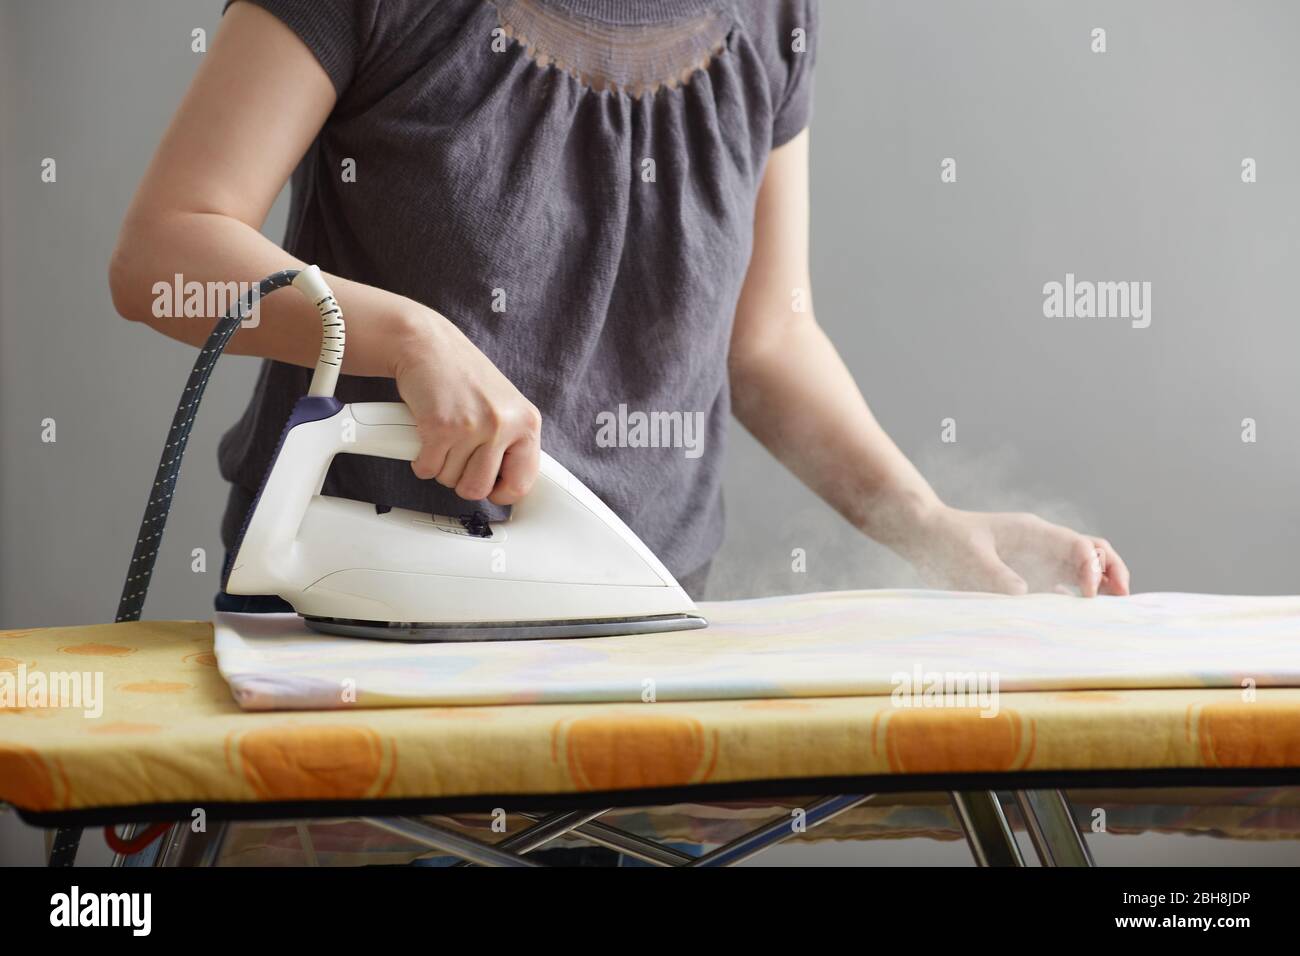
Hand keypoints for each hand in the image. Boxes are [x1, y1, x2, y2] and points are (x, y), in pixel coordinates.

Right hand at [389, 305, 541, 504]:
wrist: (429, 345)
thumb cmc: (463, 376)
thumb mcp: (504, 408)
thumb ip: (511, 443)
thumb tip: (509, 486)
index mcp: (527, 423)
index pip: (522, 483)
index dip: (499, 491)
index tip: (489, 487)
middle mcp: (504, 425)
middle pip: (478, 489)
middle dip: (461, 480)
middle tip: (457, 457)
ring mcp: (473, 427)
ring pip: (449, 480)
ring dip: (440, 465)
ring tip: (444, 436)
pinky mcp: (440, 428)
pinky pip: (427, 469)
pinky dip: (420, 459)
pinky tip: (427, 435)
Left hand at [899, 506, 1130, 596]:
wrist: (926, 533)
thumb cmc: (947, 538)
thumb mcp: (970, 557)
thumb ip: (996, 575)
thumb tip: (1024, 595)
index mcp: (1033, 531)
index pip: (1078, 546)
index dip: (1093, 568)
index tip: (1088, 596)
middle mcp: (1042, 543)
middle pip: (1091, 552)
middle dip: (1111, 572)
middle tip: (1122, 600)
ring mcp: (1036, 559)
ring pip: (1081, 569)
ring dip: (1099, 587)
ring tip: (1111, 614)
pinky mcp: (1027, 576)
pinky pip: (1059, 585)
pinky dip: (1074, 600)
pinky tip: (1077, 621)